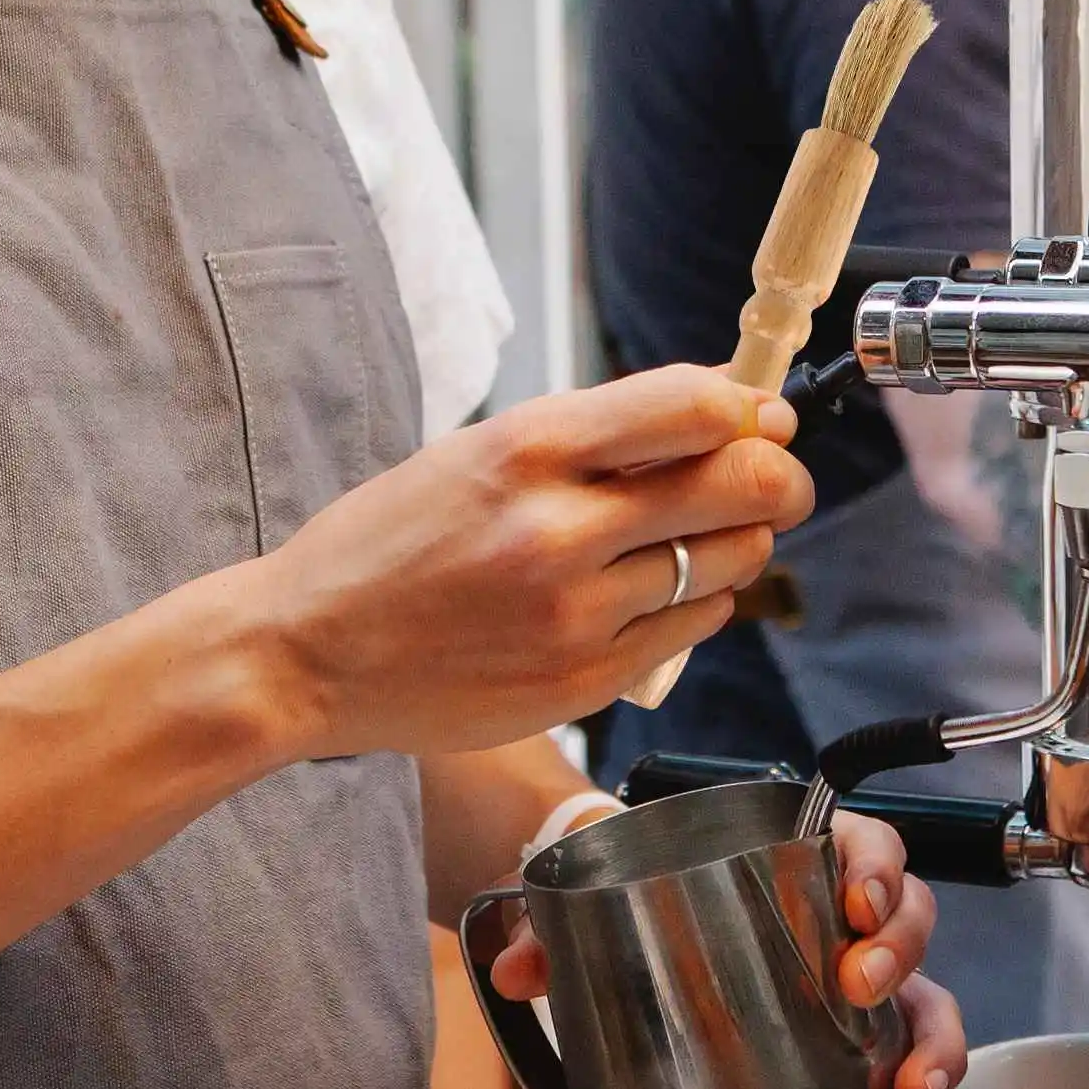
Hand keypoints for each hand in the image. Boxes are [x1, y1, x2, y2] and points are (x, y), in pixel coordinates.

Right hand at [253, 366, 810, 757]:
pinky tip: (650, 595)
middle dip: (778, 479)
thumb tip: (717, 414)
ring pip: (731, 564)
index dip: (752, 409)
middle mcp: (561, 529)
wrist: (310, 653)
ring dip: (736, 545)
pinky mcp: (586, 680)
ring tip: (694, 542)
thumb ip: (591, 435)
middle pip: (741, 487)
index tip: (762, 418)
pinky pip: (693, 629)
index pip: (697, 408)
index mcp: (527, 450)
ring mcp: (578, 614)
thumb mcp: (473, 453)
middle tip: (771, 481)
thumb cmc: (386, 547)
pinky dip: (696, 604)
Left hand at [491, 809, 964, 1088]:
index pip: (858, 839)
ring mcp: (850, 977)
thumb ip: (546, 928)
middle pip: (906, 912)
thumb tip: (515, 971)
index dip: (876, 862)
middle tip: (858, 983)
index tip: (857, 898)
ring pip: (925, 986)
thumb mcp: (588, 902)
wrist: (625, 938)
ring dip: (928, 1028)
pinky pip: (910, 1047)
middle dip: (900, 947)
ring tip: (902, 1078)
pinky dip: (925, 1074)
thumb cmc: (628, 900)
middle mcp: (833, 913)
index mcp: (784, 854)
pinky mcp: (850, 1037)